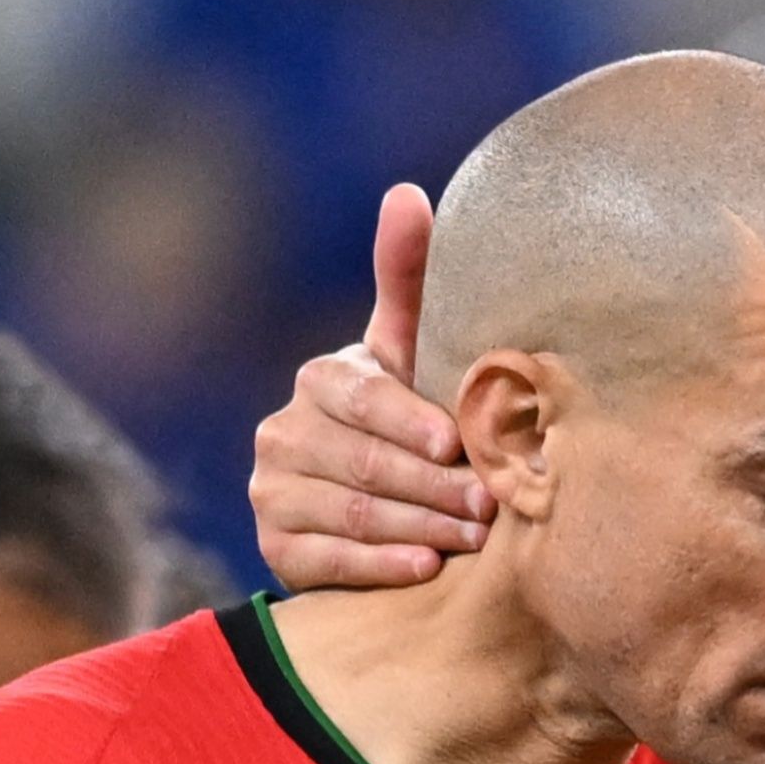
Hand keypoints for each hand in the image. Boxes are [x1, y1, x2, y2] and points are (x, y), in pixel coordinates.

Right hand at [248, 183, 492, 589]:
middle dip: (435, 485)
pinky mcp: (277, 547)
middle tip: (491, 504)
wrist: (374, 500)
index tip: (456, 441)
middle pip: (366, 463)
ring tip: (477, 538)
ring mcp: (273, 491)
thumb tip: (407, 193)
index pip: (365, 398)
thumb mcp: (414, 353)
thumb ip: (412, 282)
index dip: (410, 420)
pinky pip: (329, 560)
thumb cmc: (411, 412)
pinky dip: (382, 566)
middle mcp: (283, 431)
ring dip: (422, 527)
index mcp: (324, 379)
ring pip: (355, 513)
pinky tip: (427, 570)